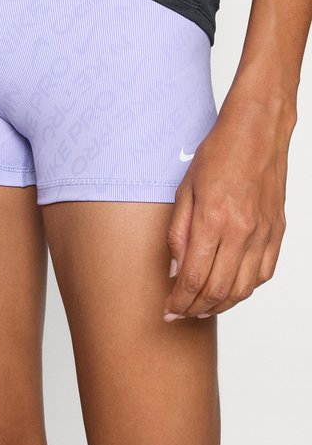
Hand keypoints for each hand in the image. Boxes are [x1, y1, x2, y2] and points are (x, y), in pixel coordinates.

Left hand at [163, 96, 293, 320]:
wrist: (257, 131)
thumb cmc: (217, 154)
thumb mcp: (184, 190)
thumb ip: (179, 233)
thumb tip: (175, 270)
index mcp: (213, 220)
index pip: (194, 278)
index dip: (179, 301)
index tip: (168, 310)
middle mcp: (241, 232)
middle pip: (217, 290)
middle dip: (195, 309)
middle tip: (181, 314)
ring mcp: (263, 234)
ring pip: (243, 289)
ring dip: (220, 305)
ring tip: (202, 308)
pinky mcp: (277, 232)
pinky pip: (264, 274)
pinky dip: (246, 289)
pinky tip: (230, 289)